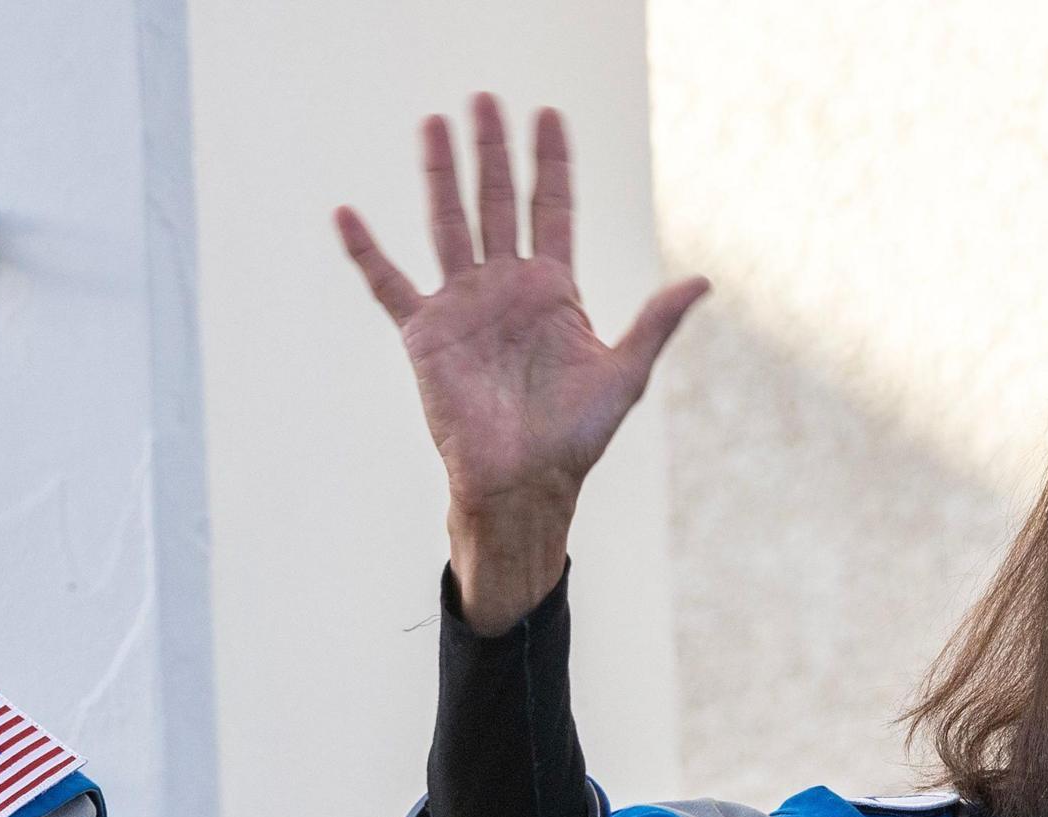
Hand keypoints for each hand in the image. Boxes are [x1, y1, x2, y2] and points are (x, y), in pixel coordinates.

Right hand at [335, 96, 707, 632]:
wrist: (522, 484)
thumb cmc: (574, 440)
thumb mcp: (624, 374)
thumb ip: (655, 323)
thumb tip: (702, 281)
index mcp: (553, 290)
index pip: (552, 208)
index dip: (552, 162)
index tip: (548, 115)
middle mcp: (506, 288)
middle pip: (498, 201)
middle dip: (493, 151)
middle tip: (485, 100)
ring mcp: (464, 306)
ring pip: (448, 224)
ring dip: (440, 175)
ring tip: (433, 125)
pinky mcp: (426, 334)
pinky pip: (389, 284)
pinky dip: (366, 251)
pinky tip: (345, 215)